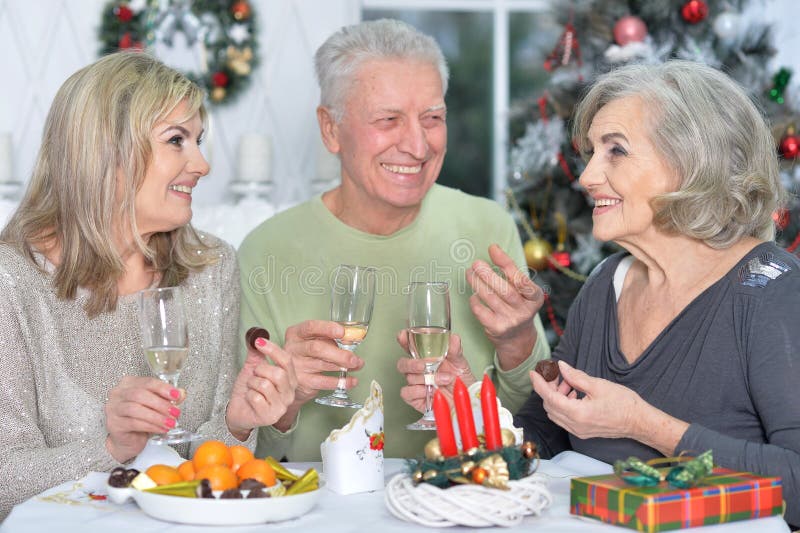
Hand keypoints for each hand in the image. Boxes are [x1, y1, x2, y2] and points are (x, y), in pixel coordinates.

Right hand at [105, 376, 184, 462]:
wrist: (127, 439)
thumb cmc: (141, 418)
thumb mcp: (156, 405)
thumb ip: (168, 397)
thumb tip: (181, 393)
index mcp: (129, 383)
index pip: (147, 382)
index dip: (163, 388)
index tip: (177, 395)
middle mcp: (118, 393)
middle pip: (140, 395)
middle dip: (161, 404)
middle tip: (175, 412)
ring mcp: (113, 409)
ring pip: (135, 409)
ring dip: (157, 417)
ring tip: (170, 423)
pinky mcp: (114, 424)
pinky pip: (134, 423)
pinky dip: (151, 426)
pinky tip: (161, 429)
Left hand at [226, 336, 297, 439]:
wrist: (238, 411)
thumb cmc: (249, 390)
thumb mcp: (253, 368)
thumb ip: (256, 353)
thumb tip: (255, 335)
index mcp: (290, 379)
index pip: (287, 360)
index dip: (273, 349)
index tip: (258, 342)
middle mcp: (290, 393)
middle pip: (278, 373)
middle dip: (260, 370)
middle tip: (254, 375)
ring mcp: (281, 406)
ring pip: (265, 385)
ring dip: (252, 384)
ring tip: (251, 388)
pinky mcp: (270, 416)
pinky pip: (256, 398)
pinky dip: (248, 395)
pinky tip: (250, 400)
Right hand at [281, 320, 363, 405]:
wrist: (292, 379)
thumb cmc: (307, 354)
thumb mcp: (314, 340)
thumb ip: (329, 338)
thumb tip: (350, 340)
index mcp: (296, 333)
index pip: (310, 327)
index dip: (327, 328)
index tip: (342, 332)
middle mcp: (294, 349)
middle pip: (316, 349)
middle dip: (339, 354)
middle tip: (354, 358)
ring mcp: (296, 366)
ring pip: (322, 365)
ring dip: (343, 366)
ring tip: (357, 365)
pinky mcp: (302, 382)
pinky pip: (324, 382)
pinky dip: (340, 382)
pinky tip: (351, 381)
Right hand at [396, 330, 474, 411]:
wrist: (464, 398)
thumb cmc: (460, 379)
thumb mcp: (460, 362)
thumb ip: (455, 350)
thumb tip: (454, 338)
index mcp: (425, 357)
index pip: (409, 346)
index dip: (404, 340)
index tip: (403, 335)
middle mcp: (418, 370)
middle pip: (402, 363)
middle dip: (411, 364)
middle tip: (424, 365)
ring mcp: (415, 384)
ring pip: (409, 378)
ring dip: (427, 379)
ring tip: (444, 379)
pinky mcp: (414, 398)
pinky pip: (407, 393)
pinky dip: (418, 391)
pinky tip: (429, 390)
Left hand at [467, 244, 543, 369]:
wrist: (517, 337)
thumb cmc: (517, 306)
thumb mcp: (522, 290)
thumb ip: (511, 271)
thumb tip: (493, 248)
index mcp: (535, 297)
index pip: (521, 279)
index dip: (506, 263)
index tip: (493, 249)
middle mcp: (525, 310)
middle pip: (505, 290)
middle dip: (488, 274)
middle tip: (476, 263)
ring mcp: (511, 321)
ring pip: (491, 299)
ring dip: (477, 284)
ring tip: (469, 273)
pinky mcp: (497, 328)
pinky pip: (481, 312)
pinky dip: (474, 301)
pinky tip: (473, 294)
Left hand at [530, 360, 642, 439]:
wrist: (639, 422)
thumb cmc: (623, 403)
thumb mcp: (598, 385)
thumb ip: (576, 376)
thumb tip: (561, 366)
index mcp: (577, 413)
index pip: (549, 397)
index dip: (539, 384)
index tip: (533, 372)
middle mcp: (575, 425)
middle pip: (550, 405)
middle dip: (549, 388)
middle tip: (555, 374)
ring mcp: (578, 431)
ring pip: (555, 413)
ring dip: (556, 396)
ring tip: (569, 382)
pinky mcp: (582, 431)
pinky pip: (564, 418)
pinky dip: (563, 405)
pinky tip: (574, 393)